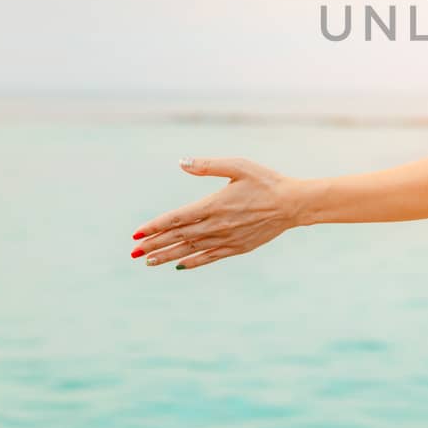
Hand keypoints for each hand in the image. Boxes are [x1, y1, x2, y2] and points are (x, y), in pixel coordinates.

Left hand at [130, 157, 306, 269]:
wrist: (293, 204)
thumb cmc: (266, 181)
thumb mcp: (238, 166)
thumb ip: (208, 166)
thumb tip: (182, 162)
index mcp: (213, 205)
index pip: (176, 218)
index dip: (155, 226)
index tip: (137, 233)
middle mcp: (216, 225)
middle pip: (179, 237)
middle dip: (155, 244)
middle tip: (134, 252)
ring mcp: (226, 239)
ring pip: (191, 250)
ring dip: (168, 256)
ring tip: (148, 262)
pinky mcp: (237, 247)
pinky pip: (210, 257)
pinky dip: (193, 262)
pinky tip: (180, 265)